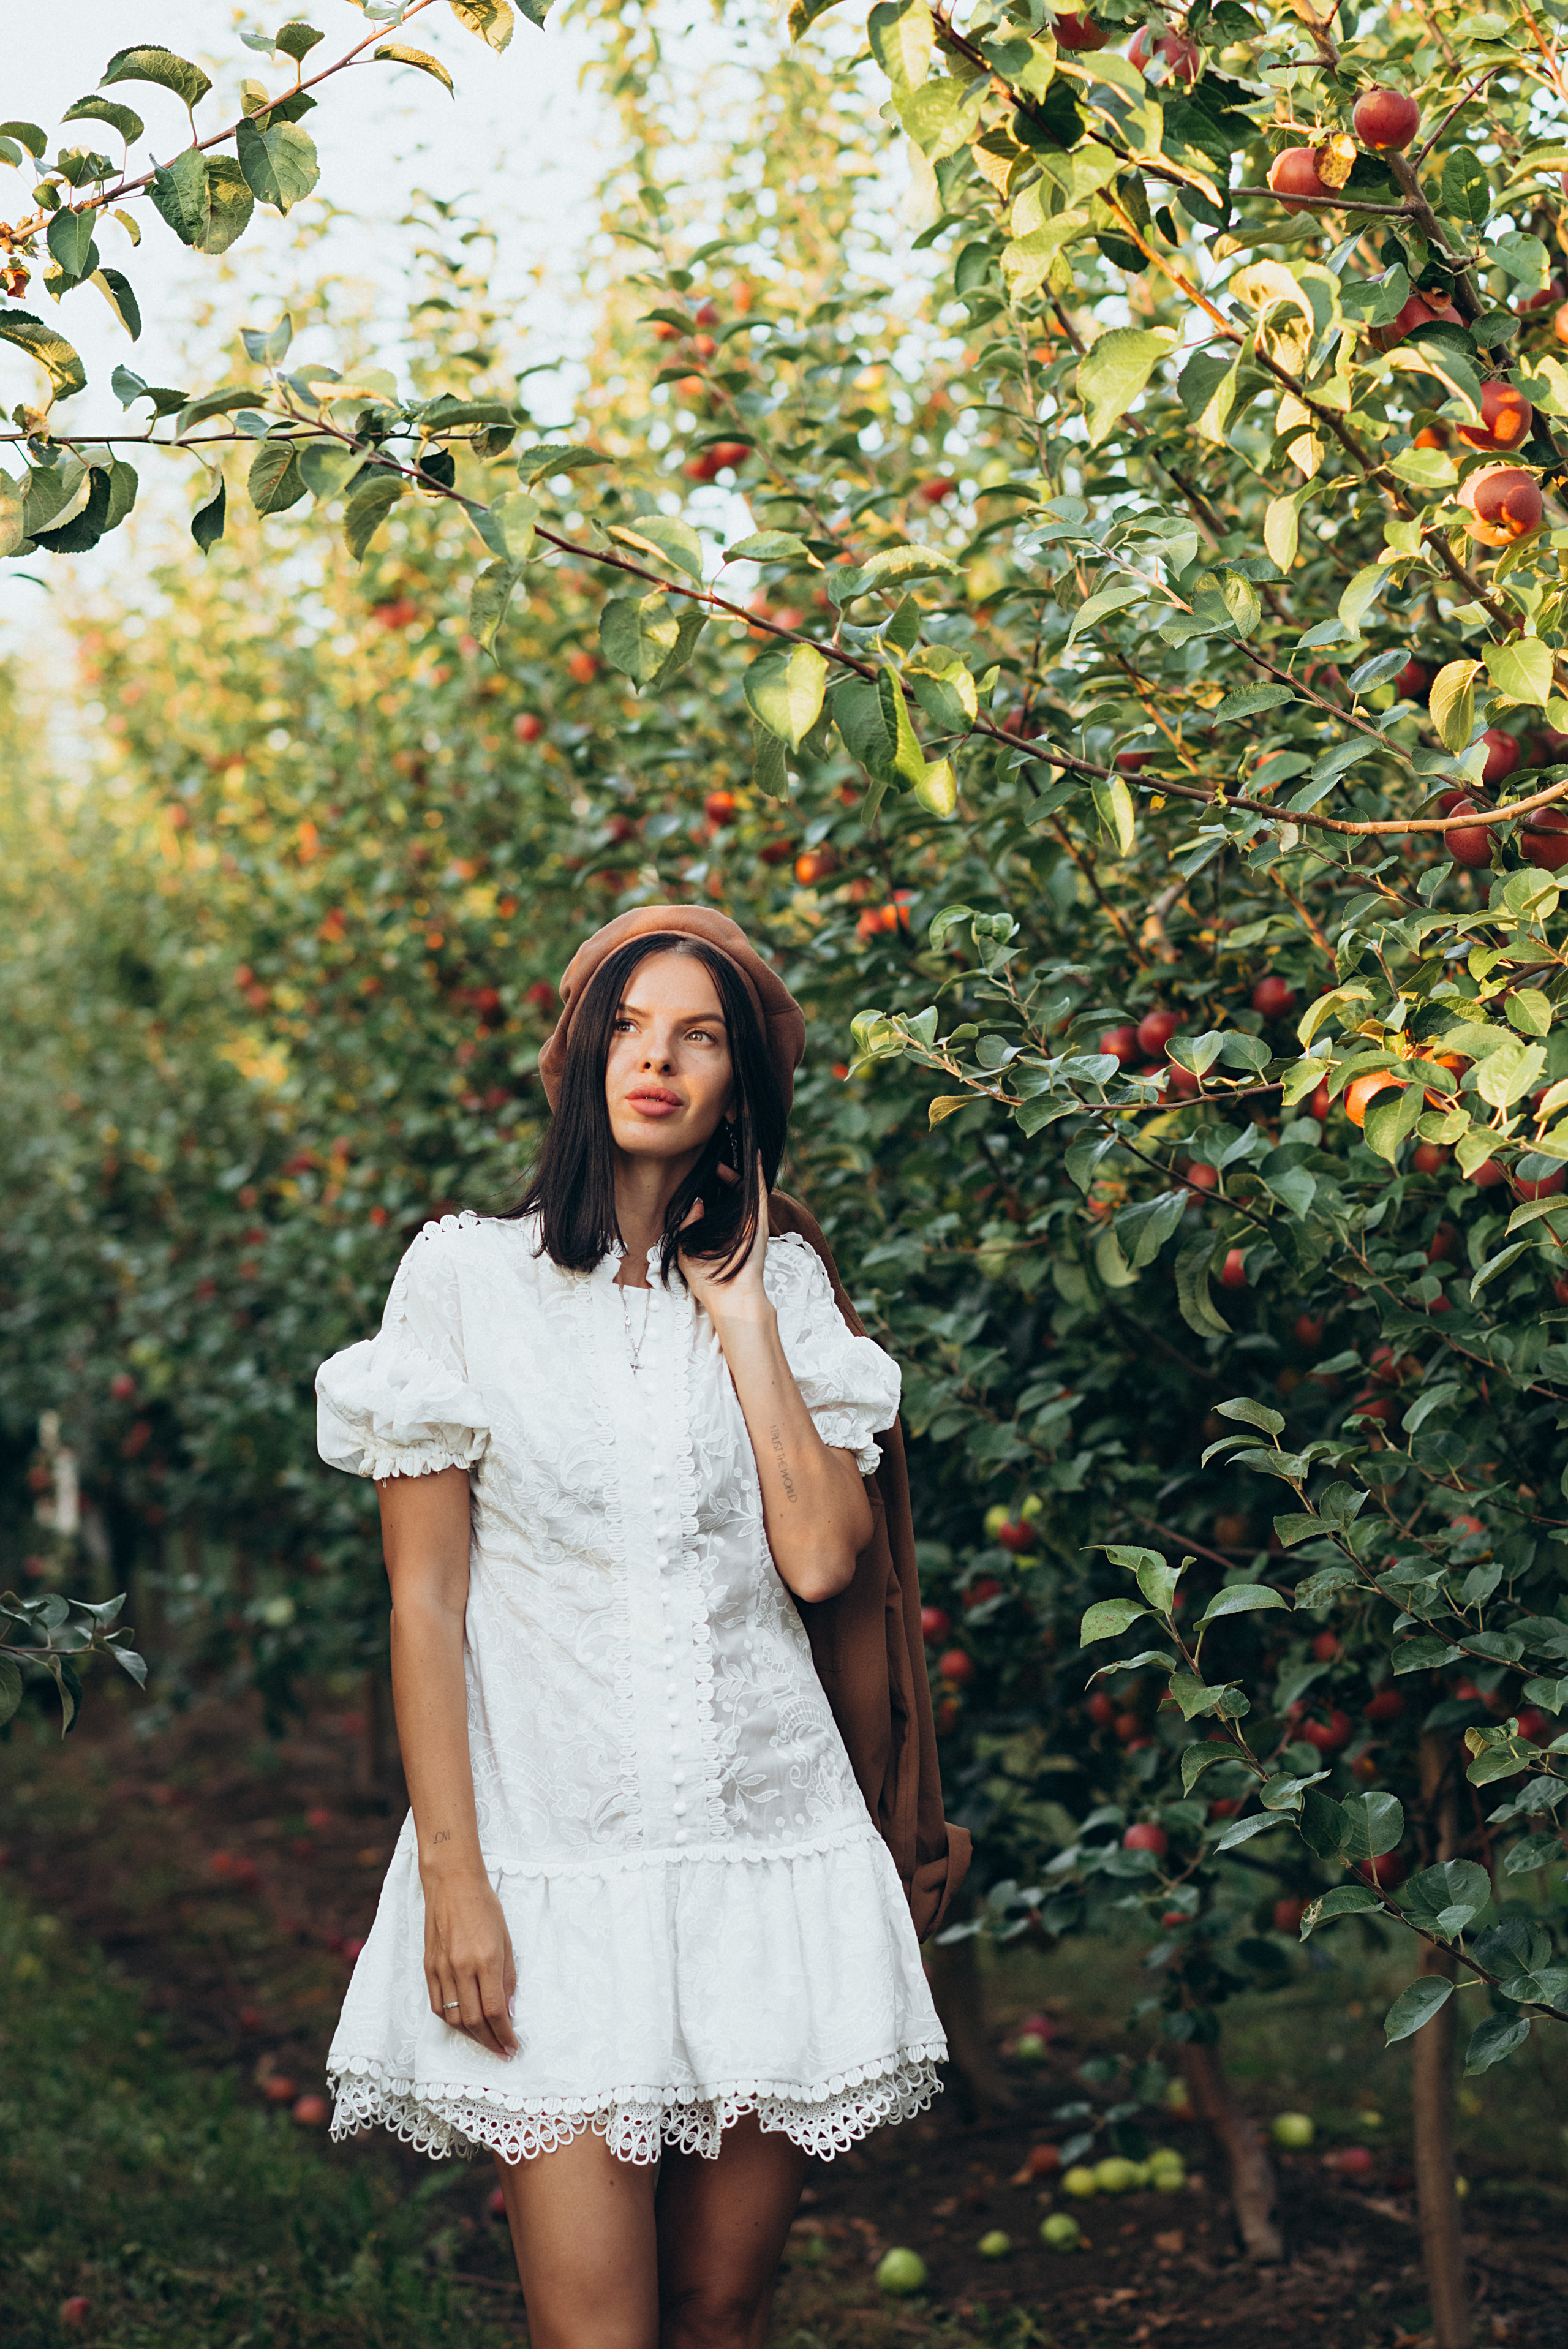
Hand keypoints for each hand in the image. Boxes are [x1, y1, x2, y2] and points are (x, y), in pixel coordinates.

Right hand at [422, 1869, 518, 2057]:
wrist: (452, 1882)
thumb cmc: (485, 1906)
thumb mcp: (506, 1939)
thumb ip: (507, 1977)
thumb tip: (508, 2011)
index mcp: (486, 1959)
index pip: (495, 2010)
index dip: (505, 2034)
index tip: (513, 2047)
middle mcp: (461, 1968)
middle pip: (473, 2020)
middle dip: (489, 2042)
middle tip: (501, 2051)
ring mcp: (441, 1968)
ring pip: (452, 2018)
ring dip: (470, 2035)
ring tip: (485, 2040)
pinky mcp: (428, 1967)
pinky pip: (437, 2005)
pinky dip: (449, 2020)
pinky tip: (462, 2023)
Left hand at [678, 1153, 771, 1327]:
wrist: (730, 1298)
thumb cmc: (708, 1281)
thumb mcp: (687, 1249)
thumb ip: (688, 1225)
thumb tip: (696, 1201)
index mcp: (720, 1231)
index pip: (716, 1201)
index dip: (709, 1184)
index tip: (699, 1171)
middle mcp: (736, 1223)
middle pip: (732, 1190)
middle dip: (723, 1172)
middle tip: (712, 1157)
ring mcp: (750, 1220)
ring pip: (746, 1186)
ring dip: (740, 1166)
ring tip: (732, 1143)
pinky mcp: (759, 1220)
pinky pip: (758, 1190)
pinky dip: (757, 1171)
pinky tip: (753, 1152)